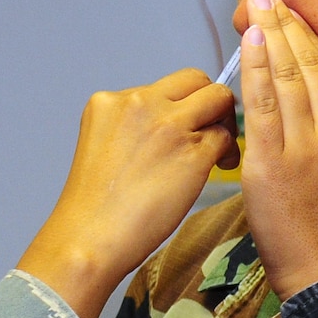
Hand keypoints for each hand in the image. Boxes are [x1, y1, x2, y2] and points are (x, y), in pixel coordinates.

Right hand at [17, 69, 238, 317]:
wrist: (90, 238)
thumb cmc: (94, 207)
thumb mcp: (102, 146)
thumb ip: (132, 126)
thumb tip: (168, 126)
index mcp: (110, 101)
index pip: (162, 85)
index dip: (180, 103)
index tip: (182, 125)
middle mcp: (140, 102)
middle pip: (195, 79)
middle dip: (207, 101)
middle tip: (209, 130)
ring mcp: (169, 124)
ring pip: (218, 99)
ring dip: (224, 121)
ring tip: (218, 151)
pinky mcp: (193, 151)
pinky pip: (225, 136)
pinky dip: (227, 150)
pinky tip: (219, 167)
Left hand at [238, 0, 317, 298]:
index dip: (313, 38)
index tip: (296, 13)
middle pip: (309, 65)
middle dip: (287, 26)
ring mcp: (302, 145)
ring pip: (284, 78)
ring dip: (268, 39)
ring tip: (257, 9)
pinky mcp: (269, 163)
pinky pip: (259, 106)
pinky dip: (252, 73)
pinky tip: (245, 47)